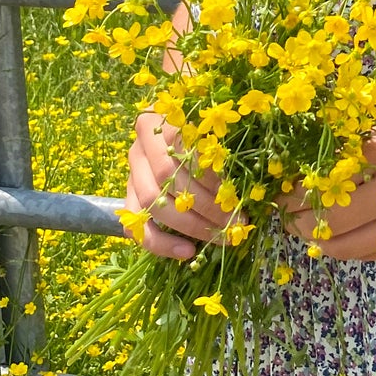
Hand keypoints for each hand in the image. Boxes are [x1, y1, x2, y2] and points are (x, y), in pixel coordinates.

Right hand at [124, 109, 242, 261]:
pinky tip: (188, 252)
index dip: (208, 175)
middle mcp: (139, 148)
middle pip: (167, 179)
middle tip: (233, 222)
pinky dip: (163, 244)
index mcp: (158, 123)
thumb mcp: (207, 136)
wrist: (163, 145)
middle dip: (205, 205)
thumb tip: (246, 180)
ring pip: (153, 204)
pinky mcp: (128, 201)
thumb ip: (217, 150)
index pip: (182, 150)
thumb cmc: (198, 139)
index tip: (234, 194)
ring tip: (218, 237)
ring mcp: (131, 176)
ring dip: (190, 225)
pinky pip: (139, 230)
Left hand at [284, 104, 375, 261]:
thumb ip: (362, 149)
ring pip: (351, 248)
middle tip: (283, 215)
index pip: (329, 181)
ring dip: (321, 242)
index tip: (279, 189)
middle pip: (333, 221)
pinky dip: (352, 250)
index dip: (298, 190)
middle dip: (300, 220)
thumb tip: (313, 167)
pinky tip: (339, 240)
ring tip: (305, 231)